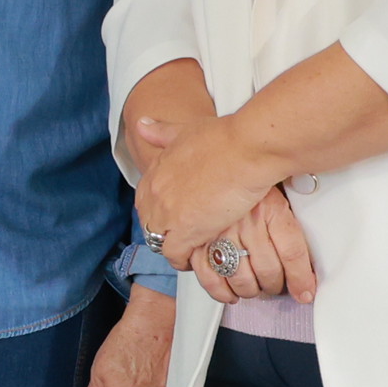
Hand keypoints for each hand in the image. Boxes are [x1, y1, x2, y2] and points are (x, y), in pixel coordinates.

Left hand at [133, 110, 279, 284]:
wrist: (246, 149)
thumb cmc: (225, 136)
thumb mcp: (186, 129)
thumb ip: (163, 132)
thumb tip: (141, 125)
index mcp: (156, 170)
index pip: (145, 199)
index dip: (160, 210)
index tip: (174, 216)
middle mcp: (155, 192)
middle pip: (149, 222)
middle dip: (163, 231)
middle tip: (184, 236)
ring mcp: (168, 213)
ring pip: (159, 242)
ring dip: (173, 248)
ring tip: (192, 251)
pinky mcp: (186, 231)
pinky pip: (175, 256)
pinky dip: (184, 261)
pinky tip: (197, 260)